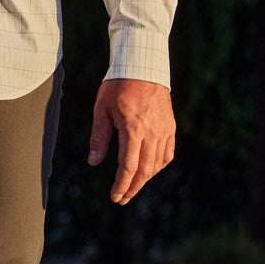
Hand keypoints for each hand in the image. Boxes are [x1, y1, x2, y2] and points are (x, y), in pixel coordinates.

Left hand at [87, 78, 174, 204]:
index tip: (115, 196)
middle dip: (132, 187)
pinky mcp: (170, 126)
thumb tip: (94, 161)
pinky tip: (149, 169)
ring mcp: (164, 130)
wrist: (143, 65)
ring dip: (145, 179)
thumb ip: (99, 137)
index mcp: (134, 129)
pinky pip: (167, 153)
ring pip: (158, 164)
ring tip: (132, 185)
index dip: (122, 185)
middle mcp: (152, 132)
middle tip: (122, 198)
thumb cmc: (118, 85)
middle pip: (145, 170)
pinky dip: (158, 166)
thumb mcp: (102, 109)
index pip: (129, 166)